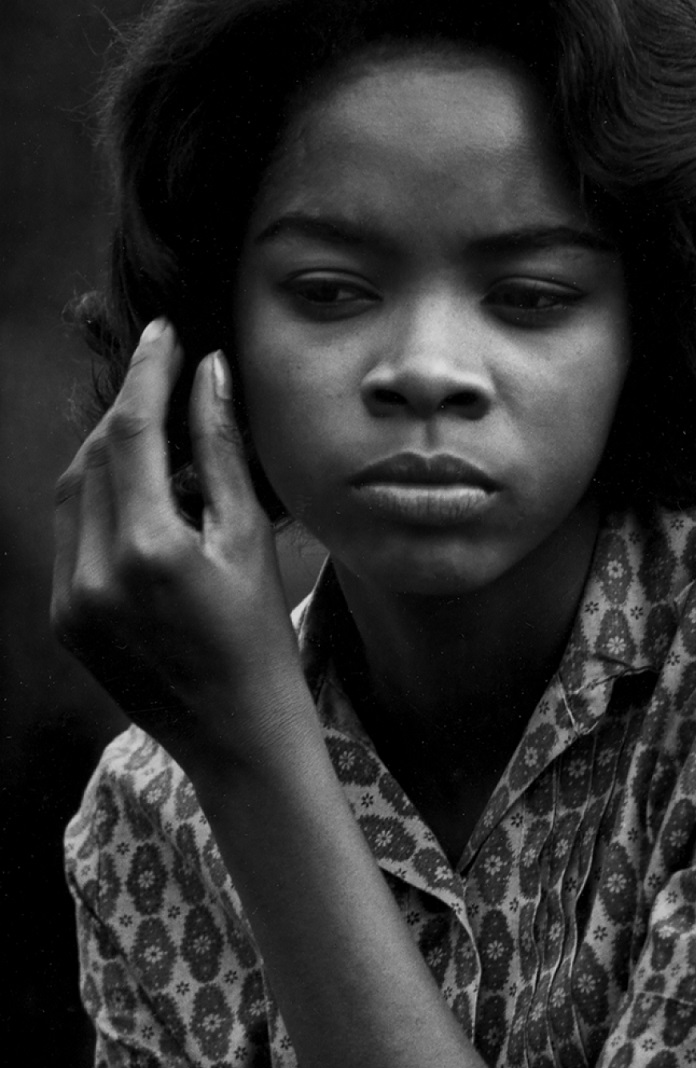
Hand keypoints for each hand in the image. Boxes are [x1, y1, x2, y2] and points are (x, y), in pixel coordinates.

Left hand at [51, 319, 303, 773]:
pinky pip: (69, 532)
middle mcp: (94, 574)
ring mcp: (70, 600)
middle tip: (168, 374)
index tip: (166, 331)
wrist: (236, 736)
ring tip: (159, 431)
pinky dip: (97, 496)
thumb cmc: (260, 639)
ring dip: (110, 448)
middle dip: (130, 406)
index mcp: (149, 551)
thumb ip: (223, 451)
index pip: (134, 432)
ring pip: (72, 488)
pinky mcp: (63, 618)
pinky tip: (139, 491)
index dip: (149, 372)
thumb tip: (210, 372)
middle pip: (97, 453)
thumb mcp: (249, 539)